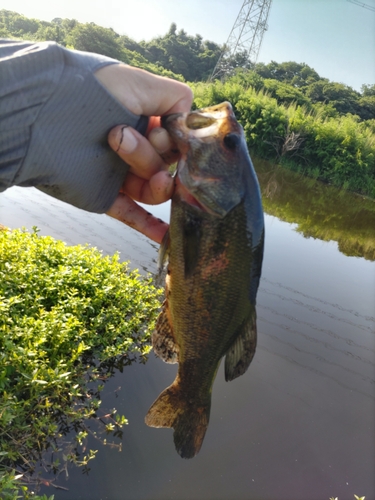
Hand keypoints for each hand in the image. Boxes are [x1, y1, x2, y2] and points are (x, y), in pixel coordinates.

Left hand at [95, 64, 192, 243]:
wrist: (49, 115)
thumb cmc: (94, 93)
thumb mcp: (141, 83)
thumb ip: (176, 97)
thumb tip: (189, 120)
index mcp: (144, 124)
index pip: (176, 142)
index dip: (175, 141)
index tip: (162, 132)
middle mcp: (135, 151)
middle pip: (166, 166)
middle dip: (153, 154)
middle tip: (123, 135)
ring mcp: (121, 175)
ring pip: (154, 191)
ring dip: (152, 180)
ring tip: (122, 154)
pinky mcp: (106, 195)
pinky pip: (132, 215)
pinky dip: (150, 227)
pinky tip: (166, 236)